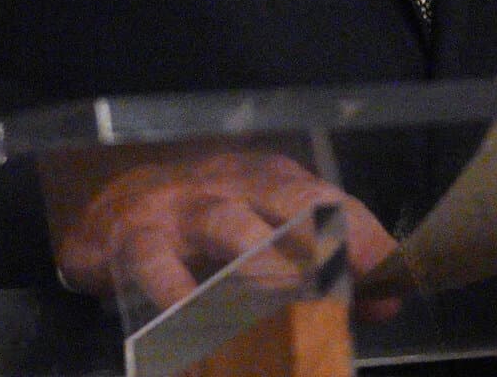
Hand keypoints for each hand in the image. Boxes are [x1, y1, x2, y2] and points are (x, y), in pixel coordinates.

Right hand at [51, 148, 398, 316]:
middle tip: (350, 275)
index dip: (357, 229)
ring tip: (287, 293)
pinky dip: (176, 291)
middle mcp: (230, 184)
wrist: (109, 207)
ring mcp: (182, 210)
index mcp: (266, 179)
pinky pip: (157, 263)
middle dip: (322, 233)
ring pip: (226, 223)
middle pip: (283, 197)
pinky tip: (193, 317)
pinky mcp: (136, 240)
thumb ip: (325, 268)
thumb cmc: (200, 225)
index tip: (387, 268)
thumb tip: (388, 300)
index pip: (323, 196)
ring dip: (259, 258)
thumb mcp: (260, 233)